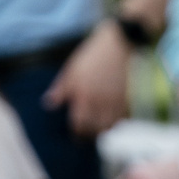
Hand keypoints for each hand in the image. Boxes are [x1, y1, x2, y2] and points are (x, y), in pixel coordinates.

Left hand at [45, 22, 132, 137]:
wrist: (120, 43)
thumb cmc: (93, 53)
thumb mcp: (72, 68)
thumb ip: (61, 88)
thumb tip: (49, 104)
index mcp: (83, 94)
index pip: (78, 124)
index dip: (76, 132)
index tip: (75, 135)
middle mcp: (99, 102)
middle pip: (95, 129)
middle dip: (90, 134)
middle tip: (87, 135)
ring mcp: (115, 102)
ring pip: (110, 126)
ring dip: (104, 130)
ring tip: (100, 129)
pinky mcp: (129, 99)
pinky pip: (123, 119)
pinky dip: (118, 122)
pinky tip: (114, 120)